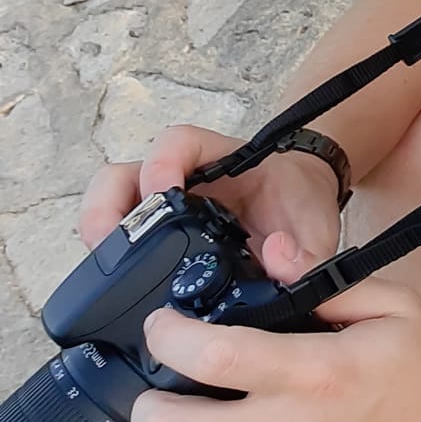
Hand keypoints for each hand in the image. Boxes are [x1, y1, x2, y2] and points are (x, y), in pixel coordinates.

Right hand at [78, 124, 343, 278]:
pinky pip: (121, 234)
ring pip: (111, 201)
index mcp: (222, 160)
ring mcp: (164, 203)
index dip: (161, 163)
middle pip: (122, 175)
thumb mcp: (318, 229)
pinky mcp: (157, 232)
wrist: (305, 212)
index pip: (177, 143)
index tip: (162, 194)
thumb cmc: (303, 207)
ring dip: (100, 228)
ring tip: (105, 269)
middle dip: (106, 206)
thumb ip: (309, 250)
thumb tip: (277, 258)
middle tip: (108, 244)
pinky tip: (121, 279)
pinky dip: (112, 253)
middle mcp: (184, 177)